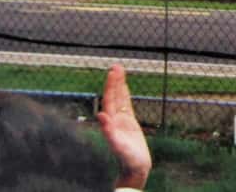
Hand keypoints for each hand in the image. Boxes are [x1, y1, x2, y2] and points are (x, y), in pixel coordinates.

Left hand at [97, 64, 151, 189]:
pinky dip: (125, 95)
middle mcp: (114, 119)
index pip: (110, 100)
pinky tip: (125, 87)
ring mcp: (122, 121)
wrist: (135, 169)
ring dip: (120, 85)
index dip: (111, 86)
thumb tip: (100, 115)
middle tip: (116, 66)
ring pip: (120, 99)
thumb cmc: (128, 160)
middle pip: (114, 96)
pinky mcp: (130, 123)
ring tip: (119, 70)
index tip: (113, 72)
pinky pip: (127, 105)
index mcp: (111, 122)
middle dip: (115, 81)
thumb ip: (108, 131)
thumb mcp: (118, 145)